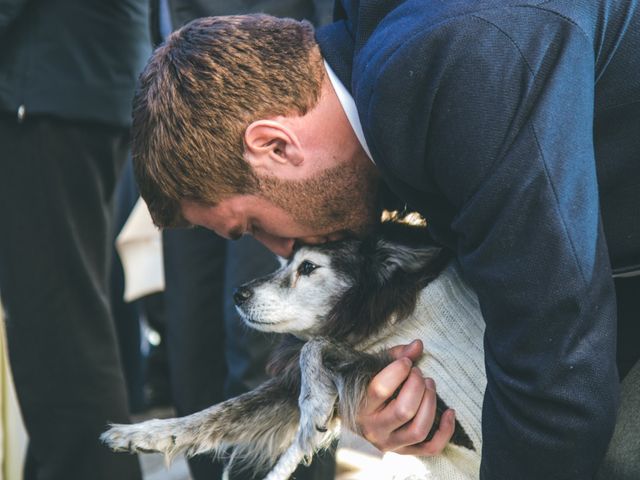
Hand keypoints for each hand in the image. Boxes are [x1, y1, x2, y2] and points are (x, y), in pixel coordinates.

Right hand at [356, 339, 455, 454]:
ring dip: (430, 404)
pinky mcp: (404, 452)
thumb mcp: (374, 370)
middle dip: (417, 386)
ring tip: (430, 384)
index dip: (398, 370)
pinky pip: (430, 448)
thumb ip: (395, 356)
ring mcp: (390, 444)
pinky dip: (445, 431)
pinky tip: (449, 411)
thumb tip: (418, 344)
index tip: (406, 362)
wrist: (358, 420)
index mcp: (362, 406)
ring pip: (418, 430)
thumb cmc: (367, 390)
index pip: (380, 388)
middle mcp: (374, 429)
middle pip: (404, 410)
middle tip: (419, 373)